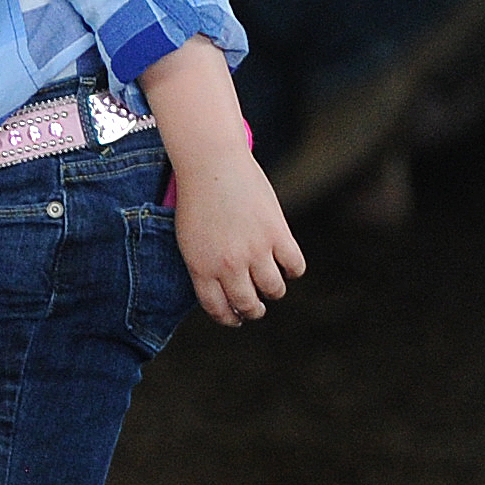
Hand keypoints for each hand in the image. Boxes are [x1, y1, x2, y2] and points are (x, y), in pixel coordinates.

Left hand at [175, 149, 306, 325]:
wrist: (212, 167)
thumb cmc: (197, 201)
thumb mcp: (189, 240)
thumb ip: (205, 266)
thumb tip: (225, 290)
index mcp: (200, 268)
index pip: (218, 308)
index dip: (229, 317)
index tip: (236, 317)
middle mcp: (227, 264)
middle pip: (248, 304)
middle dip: (254, 310)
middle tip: (257, 307)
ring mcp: (254, 250)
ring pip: (274, 289)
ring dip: (274, 291)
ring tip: (271, 286)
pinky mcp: (277, 234)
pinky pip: (295, 266)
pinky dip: (293, 269)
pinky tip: (286, 264)